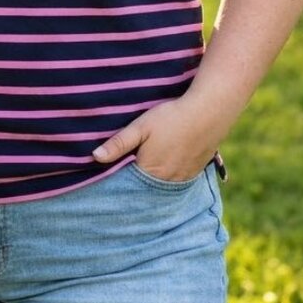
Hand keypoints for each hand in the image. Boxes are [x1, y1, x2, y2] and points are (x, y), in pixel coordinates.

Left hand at [92, 95, 224, 182]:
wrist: (208, 114)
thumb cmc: (170, 117)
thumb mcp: (140, 127)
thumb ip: (118, 143)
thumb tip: (94, 157)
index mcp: (149, 171)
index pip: (128, 185)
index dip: (119, 180)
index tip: (109, 179)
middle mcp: (166, 181)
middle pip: (145, 188)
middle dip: (136, 185)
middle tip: (128, 175)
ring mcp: (182, 179)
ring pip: (162, 187)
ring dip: (153, 182)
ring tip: (146, 171)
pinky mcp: (195, 173)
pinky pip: (177, 182)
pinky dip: (169, 179)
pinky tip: (166, 167)